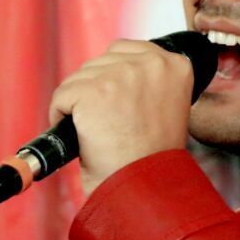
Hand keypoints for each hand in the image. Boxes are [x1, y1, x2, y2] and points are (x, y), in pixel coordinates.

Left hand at [48, 39, 192, 197]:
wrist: (145, 189)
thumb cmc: (153, 159)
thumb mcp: (166, 107)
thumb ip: (148, 81)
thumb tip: (113, 69)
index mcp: (177, 65)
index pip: (127, 50)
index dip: (115, 79)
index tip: (117, 105)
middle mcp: (152, 63)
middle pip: (101, 62)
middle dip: (96, 92)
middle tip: (108, 126)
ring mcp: (121, 75)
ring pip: (79, 78)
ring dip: (79, 104)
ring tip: (99, 133)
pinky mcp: (93, 91)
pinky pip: (62, 95)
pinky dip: (61, 117)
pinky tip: (82, 136)